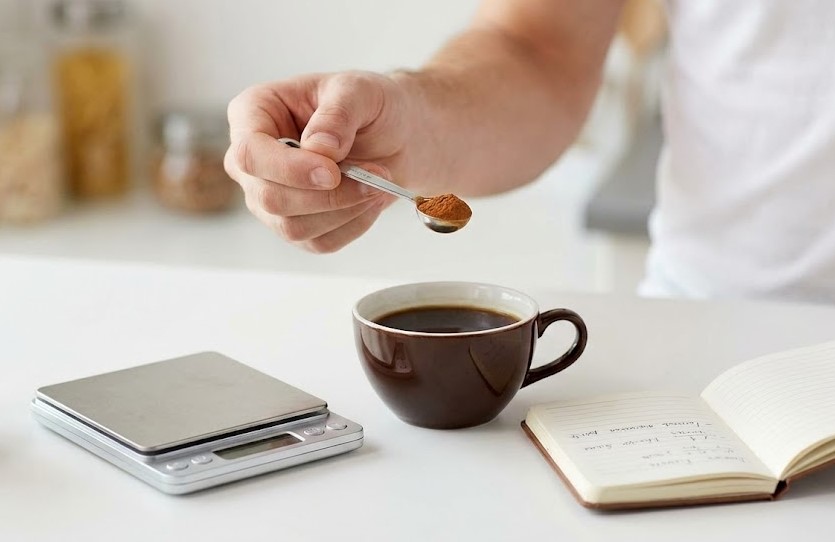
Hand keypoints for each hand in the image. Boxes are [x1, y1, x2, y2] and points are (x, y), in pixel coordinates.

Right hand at [225, 71, 413, 252]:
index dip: (288, 169)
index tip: (332, 173)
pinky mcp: (296, 225)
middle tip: (374, 178)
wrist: (396, 135)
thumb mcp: (360, 91)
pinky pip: (318, 242)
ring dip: (344, 211)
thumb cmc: (370, 106)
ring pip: (292, 226)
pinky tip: (369, 201)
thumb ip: (338, 114)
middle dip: (327, 196)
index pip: (248, 153)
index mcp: (254, 113)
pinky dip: (352, 225)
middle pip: (269, 198)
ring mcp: (270, 197)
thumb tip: (320, 148)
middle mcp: (253, 160)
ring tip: (377, 185)